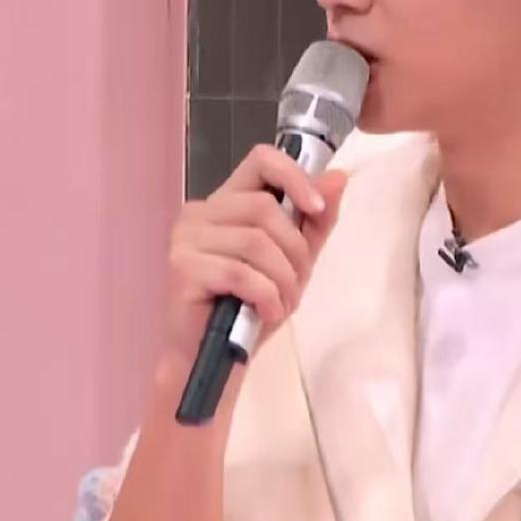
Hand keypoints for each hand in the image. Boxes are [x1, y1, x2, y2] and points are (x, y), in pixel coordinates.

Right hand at [160, 145, 349, 371]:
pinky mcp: (182, 268)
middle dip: (295, 250)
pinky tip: (266, 313)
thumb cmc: (249, 309)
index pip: (260, 159)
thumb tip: (338, 178)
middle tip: (297, 284)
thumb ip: (314, 222)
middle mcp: (200, 212)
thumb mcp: (293, 263)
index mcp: (226, 202)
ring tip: (282, 304)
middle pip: (265, 207)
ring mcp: (186, 238)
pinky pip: (241, 273)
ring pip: (256, 241)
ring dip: (283, 279)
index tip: (316, 210)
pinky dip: (266, 296)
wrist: (214, 361)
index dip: (294, 177)